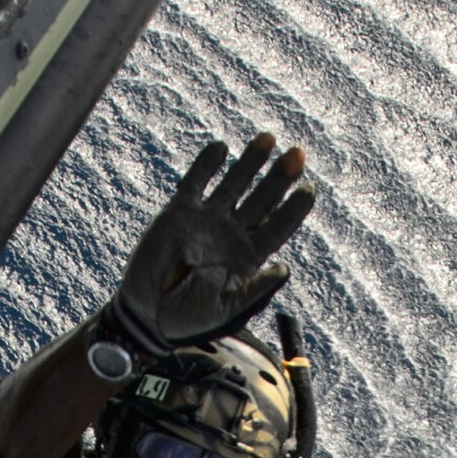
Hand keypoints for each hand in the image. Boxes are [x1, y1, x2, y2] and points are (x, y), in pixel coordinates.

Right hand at [106, 134, 314, 356]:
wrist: (147, 314)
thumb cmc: (188, 319)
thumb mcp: (226, 311)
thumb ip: (255, 291)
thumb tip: (284, 268)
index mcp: (248, 256)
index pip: (278, 226)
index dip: (294, 208)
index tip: (308, 188)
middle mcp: (232, 234)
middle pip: (263, 199)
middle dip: (280, 177)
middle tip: (297, 153)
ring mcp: (206, 220)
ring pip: (235, 184)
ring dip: (251, 162)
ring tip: (268, 139)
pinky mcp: (179, 213)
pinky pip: (196, 183)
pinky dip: (207, 165)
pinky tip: (221, 148)